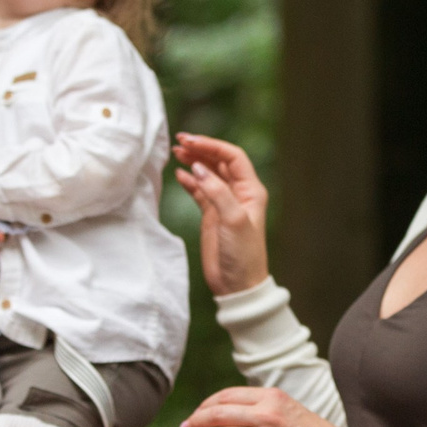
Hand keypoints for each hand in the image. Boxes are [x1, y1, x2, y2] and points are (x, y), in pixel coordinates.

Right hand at [171, 133, 270, 296]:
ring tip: (175, 153)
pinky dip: (189, 181)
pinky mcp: (212, 216)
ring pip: (207, 174)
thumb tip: (198, 168)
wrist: (237, 285)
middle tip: (179, 141)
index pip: (232, 157)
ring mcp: (224, 204)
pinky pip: (200, 191)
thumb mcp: (233, 220)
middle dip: (200, 149)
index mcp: (251, 190)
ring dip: (193, 162)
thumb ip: (217, 192)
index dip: (212, 146)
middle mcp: (239, 193)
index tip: (191, 141)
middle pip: (219, 162)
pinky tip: (178, 175)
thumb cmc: (243, 255)